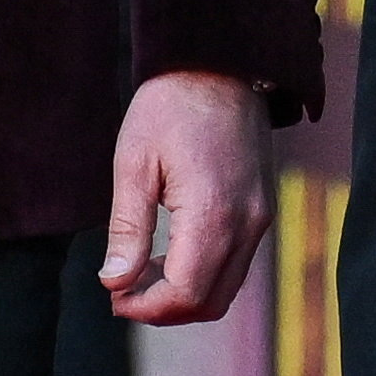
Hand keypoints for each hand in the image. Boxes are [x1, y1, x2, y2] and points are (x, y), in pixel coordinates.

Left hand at [100, 72, 271, 324]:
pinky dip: (202, 275)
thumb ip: (128, 229)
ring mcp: (261, 219)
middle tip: (121, 293)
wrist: (220, 66)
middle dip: (163, 310)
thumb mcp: (134, 164)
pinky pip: (235, 264)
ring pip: (226, 288)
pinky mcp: (262, 211)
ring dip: (183, 295)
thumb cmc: (169, 108)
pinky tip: (167, 257)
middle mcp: (248, 224)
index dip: (146, 308)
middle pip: (210, 302)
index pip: (185, 293)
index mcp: (214, 214)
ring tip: (138, 276)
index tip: (112, 298)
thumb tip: (114, 283)